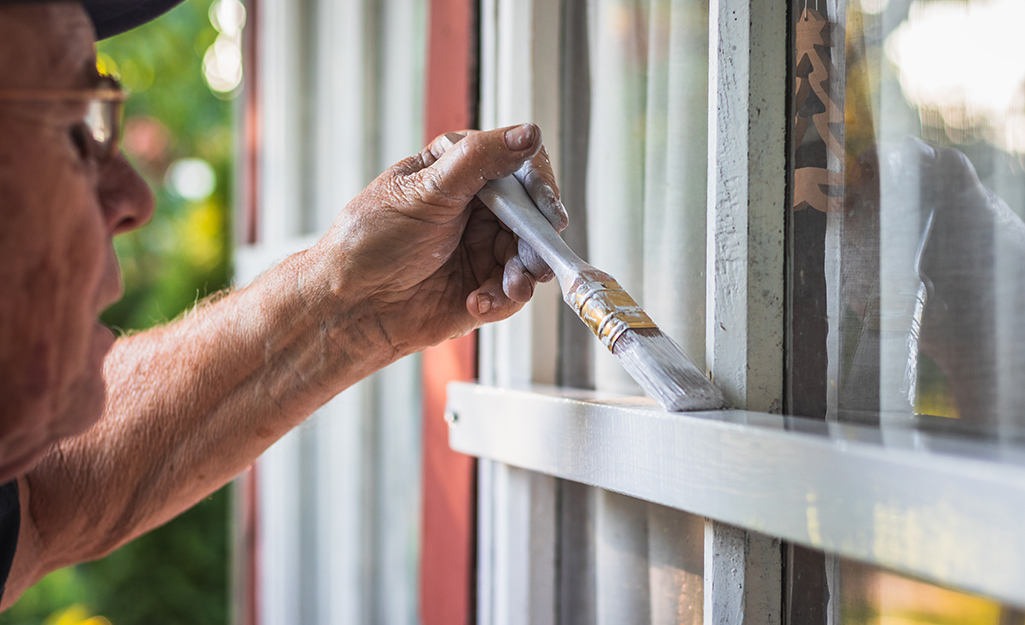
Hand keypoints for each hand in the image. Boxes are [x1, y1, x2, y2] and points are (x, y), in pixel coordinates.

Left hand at [307, 123, 566, 355]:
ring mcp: (483, 248)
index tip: (547, 210)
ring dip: (524, 274)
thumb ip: (479, 160)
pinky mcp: (484, 287)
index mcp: (462, 171)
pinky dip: (503, 299)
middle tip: (535, 259)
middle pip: (534, 215)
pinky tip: (476, 302)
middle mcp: (478, 208)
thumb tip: (527, 133)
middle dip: (538, 239)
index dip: (541, 187)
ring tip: (506, 286)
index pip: (520, 166)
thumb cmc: (371, 240)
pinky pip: (514, 292)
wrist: (349, 305)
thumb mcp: (425, 190)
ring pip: (530, 256)